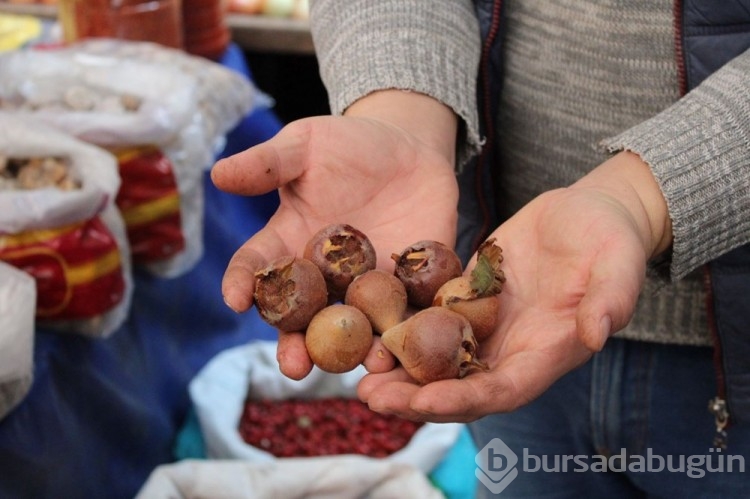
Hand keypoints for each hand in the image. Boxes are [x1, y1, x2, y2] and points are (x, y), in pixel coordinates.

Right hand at [211, 91, 459, 379]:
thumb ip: (267, 164)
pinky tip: (412, 344)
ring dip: (359, 350)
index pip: (260, 269)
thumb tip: (218, 173)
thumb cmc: (347, 145)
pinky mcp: (411, 286)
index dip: (244, 283)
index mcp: (289, 245)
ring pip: (357, 327)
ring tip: (364, 364)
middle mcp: (323, 277)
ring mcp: (367, 286)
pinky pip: (409, 311)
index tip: (235, 299)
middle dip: (297, 344)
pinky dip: (409, 329)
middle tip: (295, 366)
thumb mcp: (304, 146)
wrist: (408, 147)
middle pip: (304, 318)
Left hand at [357, 151, 672, 421]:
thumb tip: (596, 335)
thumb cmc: (611, 240)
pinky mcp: (463, 298)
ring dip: (399, 374)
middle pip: (458, 387)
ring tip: (359, 378)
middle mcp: (509, 350)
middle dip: (415, 398)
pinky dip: (400, 332)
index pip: (502, 390)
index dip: (464, 399)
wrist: (587, 214)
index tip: (424, 401)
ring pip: (436, 362)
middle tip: (371, 398)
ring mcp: (483, 326)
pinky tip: (368, 331)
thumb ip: (610, 300)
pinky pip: (428, 321)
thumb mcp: (619, 265)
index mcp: (545, 353)